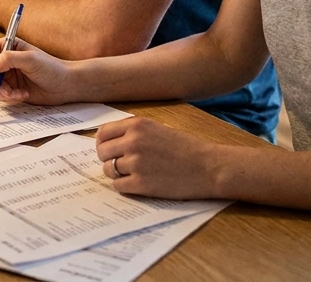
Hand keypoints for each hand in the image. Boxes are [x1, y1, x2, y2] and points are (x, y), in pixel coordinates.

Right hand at [0, 37, 73, 105]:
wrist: (65, 86)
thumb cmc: (51, 68)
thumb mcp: (30, 59)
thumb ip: (8, 59)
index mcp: (6, 46)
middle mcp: (3, 60)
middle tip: (5, 89)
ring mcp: (6, 75)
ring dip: (1, 92)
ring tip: (17, 93)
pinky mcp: (10, 89)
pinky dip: (8, 97)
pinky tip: (23, 95)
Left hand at [95, 117, 227, 199]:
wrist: (208, 167)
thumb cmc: (186, 148)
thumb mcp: (158, 129)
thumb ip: (134, 132)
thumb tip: (110, 141)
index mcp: (137, 125)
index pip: (103, 133)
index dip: (102, 143)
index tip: (108, 149)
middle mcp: (133, 141)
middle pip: (102, 152)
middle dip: (107, 159)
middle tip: (119, 164)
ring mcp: (136, 163)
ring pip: (108, 170)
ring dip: (116, 173)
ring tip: (132, 174)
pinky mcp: (141, 183)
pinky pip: (118, 185)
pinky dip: (124, 186)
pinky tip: (137, 184)